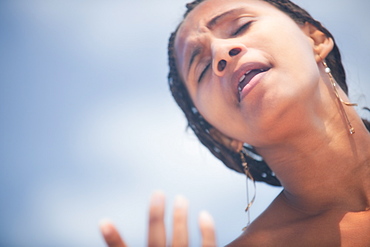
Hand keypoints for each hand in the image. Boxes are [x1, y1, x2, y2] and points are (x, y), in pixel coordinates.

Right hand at [100, 191, 216, 246]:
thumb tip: (114, 241)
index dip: (112, 238)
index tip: (103, 221)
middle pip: (156, 239)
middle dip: (155, 215)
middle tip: (158, 193)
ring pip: (181, 240)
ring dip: (180, 218)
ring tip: (181, 199)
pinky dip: (208, 231)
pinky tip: (205, 214)